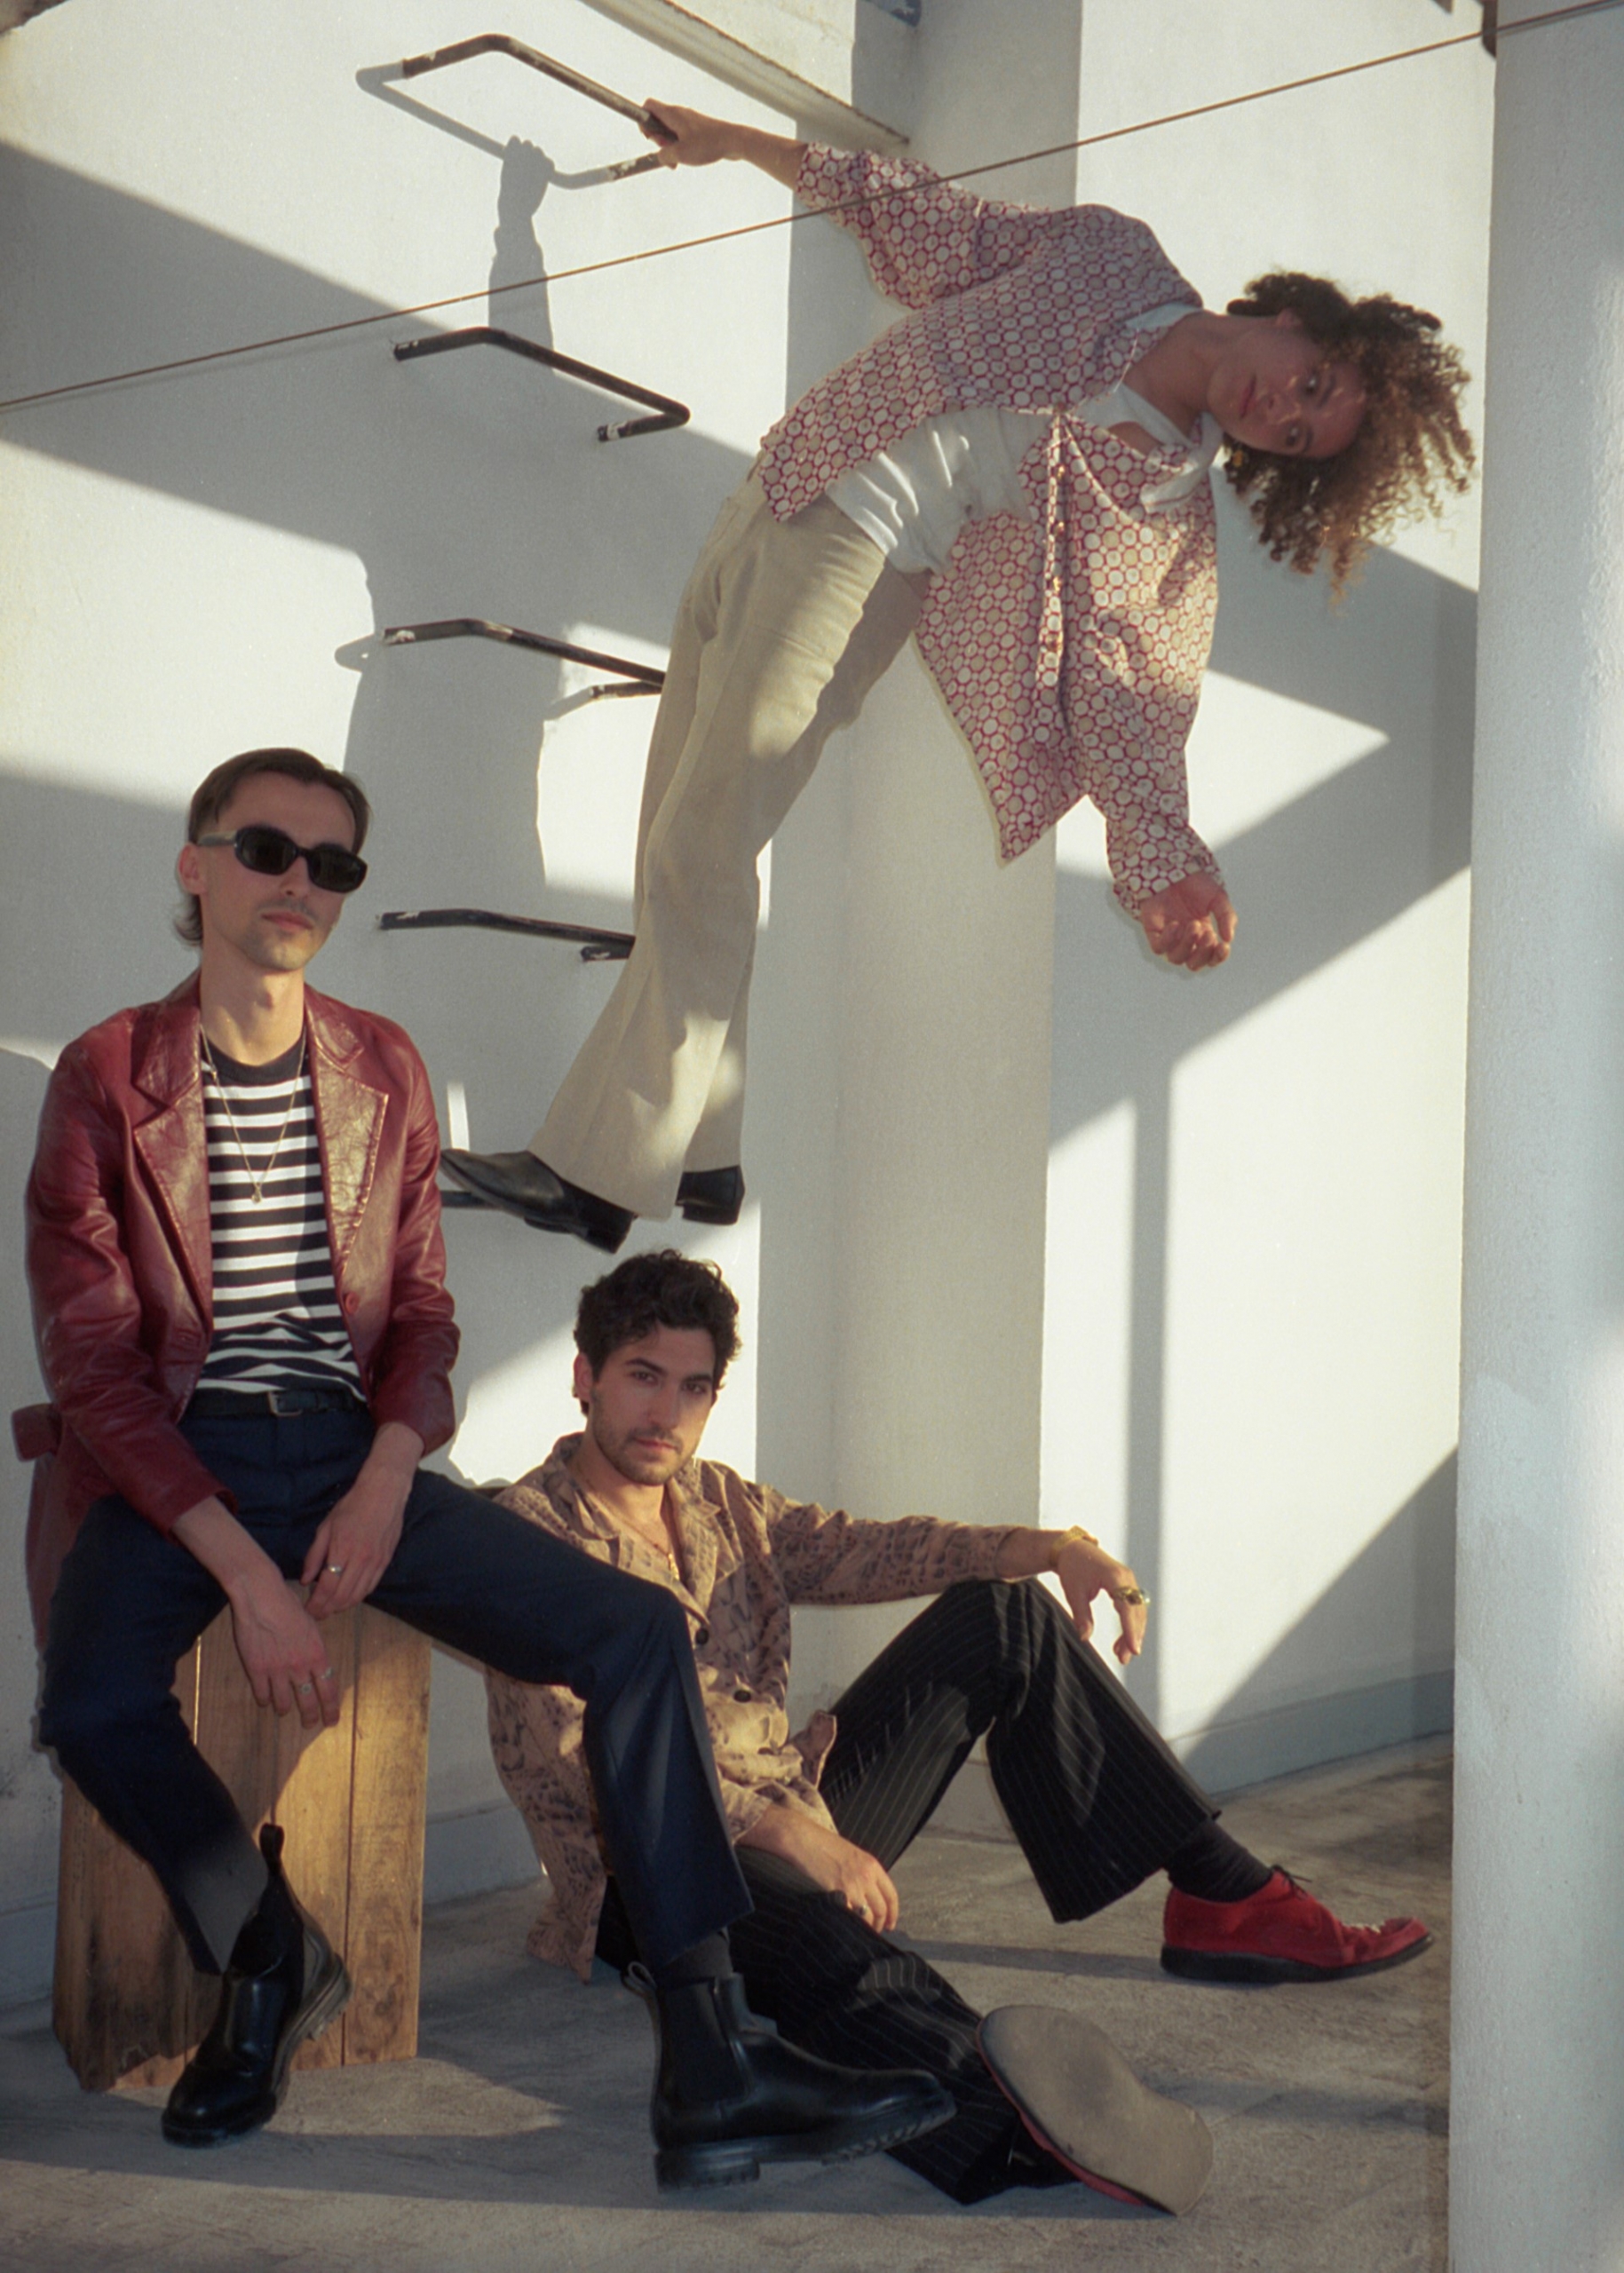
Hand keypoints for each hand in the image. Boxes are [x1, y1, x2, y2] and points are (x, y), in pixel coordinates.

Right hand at [226, 1565, 341, 1728]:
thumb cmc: (287, 1603)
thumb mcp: (310, 1624)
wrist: (261, 1596)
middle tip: (310, 1724)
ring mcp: (277, 1670)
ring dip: (285, 1709)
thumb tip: (315, 1661)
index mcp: (317, 1654)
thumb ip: (313, 1647)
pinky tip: (265, 1699)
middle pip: (308, 1701)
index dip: (331, 1708)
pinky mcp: (256, 1670)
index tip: (332, 1720)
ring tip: (285, 1710)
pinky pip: (262, 1695)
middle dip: (311, 1716)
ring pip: (283, 1703)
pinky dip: (264, 1700)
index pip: (328, 1689)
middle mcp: (300, 1667)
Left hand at [301, 1423, 419, 1617]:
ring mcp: (376, 1562)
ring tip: (329, 1608)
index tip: (307, 1609)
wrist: (384, 1494)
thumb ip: (314, 1555)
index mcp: (342, 1549)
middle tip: (316, 1614)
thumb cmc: (351, 1507)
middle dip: (327, 1609)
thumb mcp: (326, 1527)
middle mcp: (361, 1559)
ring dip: (342, 1606)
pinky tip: (347, 1598)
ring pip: (358, 1596)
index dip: (316, 1603)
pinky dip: (357, 1597)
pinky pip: (370, 1587)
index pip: (327, 1587)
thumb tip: (306, 1580)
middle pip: (342, 1596)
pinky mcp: (385, 1562)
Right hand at [639, 101, 737, 166]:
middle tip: (667, 151)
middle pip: (657, 121)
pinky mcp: (697, 129)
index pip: (648, 106)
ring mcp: (689, 120)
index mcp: (672, 114)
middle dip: (657, 139)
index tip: (649, 137)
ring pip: (670, 131)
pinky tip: (688, 159)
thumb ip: (664, 155)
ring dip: (669, 146)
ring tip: (678, 160)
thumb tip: (660, 156)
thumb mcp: (680, 154)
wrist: (734, 141)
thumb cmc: (708, 144)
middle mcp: (679, 113)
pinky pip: (682, 136)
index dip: (643, 120)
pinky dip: (680, 147)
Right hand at [738, 1807, 900, 1932]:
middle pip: (881, 1909)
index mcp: (872, 1865)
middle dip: (878, 1925)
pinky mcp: (835, 1893)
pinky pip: (848, 1917)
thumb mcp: (852, 1855)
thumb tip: (869, 1898)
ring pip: (866, 1917)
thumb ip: (864, 1873)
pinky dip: (848, 1925)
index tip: (889, 1925)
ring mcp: (851, 1886)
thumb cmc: (824, 1845)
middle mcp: (866, 1876)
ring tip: (857, 1932)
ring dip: (864, 1928)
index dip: (892, 1914)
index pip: (891, 1895)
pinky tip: (844, 1927)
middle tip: (872, 1932)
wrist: (803, 1839)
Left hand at [1052, 1532, 1149, 1665]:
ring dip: (1132, 1633)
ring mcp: (1129, 1581)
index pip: (1127, 1607)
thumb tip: (1085, 1638)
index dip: (1131, 1630)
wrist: (1073, 1548)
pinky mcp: (1127, 1585)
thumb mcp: (1073, 1592)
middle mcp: (1127, 1578)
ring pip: (1137, 1612)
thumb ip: (1081, 1615)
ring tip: (1120, 1654)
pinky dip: (1129, 1625)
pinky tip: (1121, 1642)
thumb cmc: (1072, 1568)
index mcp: (1115, 1577)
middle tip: (1123, 1659)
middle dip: (1132, 1636)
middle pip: (1136, 1612)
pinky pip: (1132, 1608)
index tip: (1134, 1649)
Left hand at [1138, 873, 1235, 971]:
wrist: (1174, 866)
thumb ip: (1226, 917)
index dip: (1218, 957)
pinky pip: (1158, 948)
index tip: (1224, 946)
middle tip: (1208, 934)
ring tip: (1193, 924)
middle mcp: (1186, 940)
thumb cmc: (1196, 884)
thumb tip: (1228, 939)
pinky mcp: (1153, 931)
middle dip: (1203, 953)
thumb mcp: (1218, 898)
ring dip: (1187, 945)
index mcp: (1203, 935)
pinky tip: (1175, 925)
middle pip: (1193, 963)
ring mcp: (1169, 937)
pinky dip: (1168, 940)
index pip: (1211, 957)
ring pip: (1176, 959)